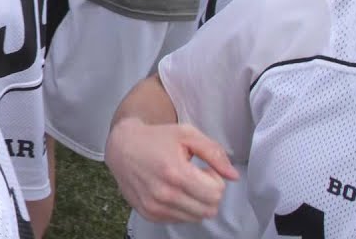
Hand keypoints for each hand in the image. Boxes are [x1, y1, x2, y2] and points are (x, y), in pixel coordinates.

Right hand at [105, 118, 238, 223]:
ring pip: (196, 217)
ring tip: (183, 183)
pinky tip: (172, 190)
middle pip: (209, 209)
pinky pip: (180, 220)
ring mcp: (155, 207)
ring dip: (196, 202)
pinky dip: (182, 207)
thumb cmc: (156, 138)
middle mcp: (164, 194)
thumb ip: (214, 153)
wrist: (122, 147)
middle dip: (208, 193)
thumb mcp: (187, 134)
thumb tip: (233, 176)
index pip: (216, 194)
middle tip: (195, 177)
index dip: (214, 179)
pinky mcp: (149, 214)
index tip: (203, 168)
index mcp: (175, 173)